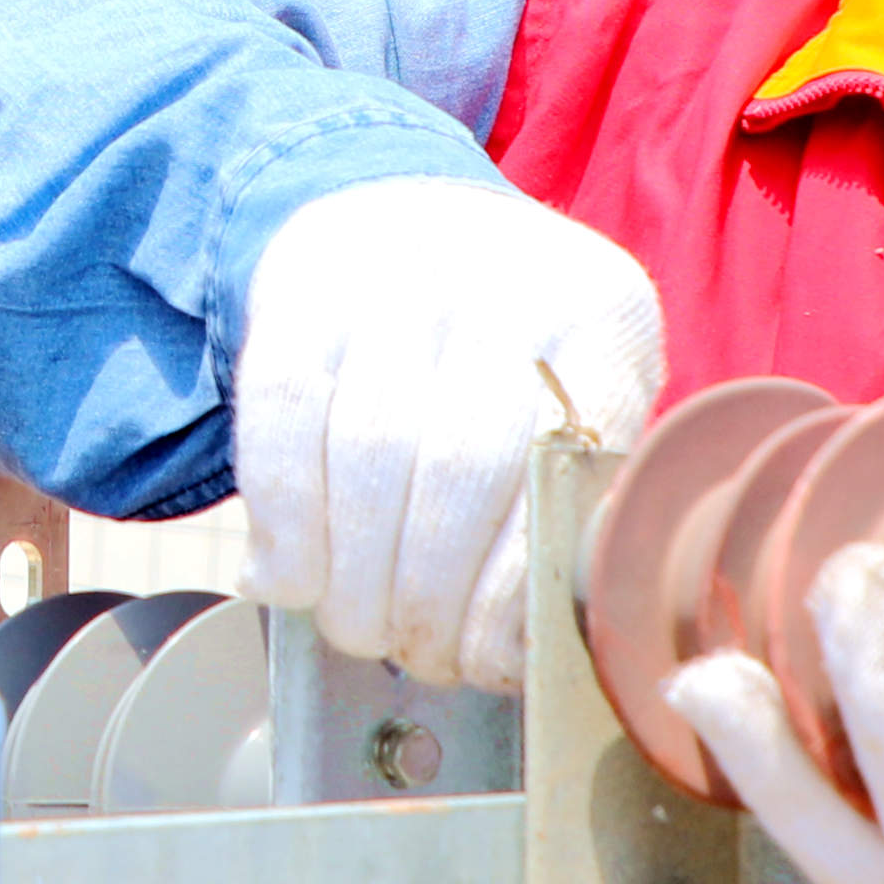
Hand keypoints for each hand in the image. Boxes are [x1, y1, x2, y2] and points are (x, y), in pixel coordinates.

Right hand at [231, 177, 668, 686]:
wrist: (412, 220)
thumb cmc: (510, 360)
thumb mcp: (574, 401)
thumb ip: (564, 505)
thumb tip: (511, 653)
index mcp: (603, 318)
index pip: (558, 475)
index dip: (512, 592)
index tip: (488, 664)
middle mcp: (505, 281)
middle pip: (458, 468)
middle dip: (427, 597)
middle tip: (417, 656)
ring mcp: (397, 275)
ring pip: (365, 452)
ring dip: (353, 577)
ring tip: (360, 628)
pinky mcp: (302, 289)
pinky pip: (281, 421)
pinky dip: (283, 522)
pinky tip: (288, 581)